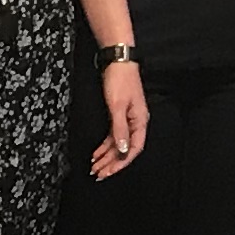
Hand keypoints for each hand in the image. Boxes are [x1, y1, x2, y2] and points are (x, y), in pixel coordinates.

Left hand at [91, 59, 149, 176]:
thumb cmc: (120, 80)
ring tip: (95, 167)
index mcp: (140, 121)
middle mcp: (135, 122)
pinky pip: (113, 135)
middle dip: (111, 163)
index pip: (134, 149)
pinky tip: (96, 153)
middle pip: (125, 149)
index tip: (109, 171)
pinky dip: (104, 145)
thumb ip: (120, 130)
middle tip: (99, 174)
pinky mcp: (119, 114)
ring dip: (106, 156)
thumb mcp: (117, 106)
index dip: (122, 162)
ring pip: (117, 143)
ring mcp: (127, 119)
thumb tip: (123, 150)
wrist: (117, 61)